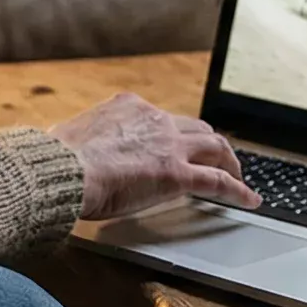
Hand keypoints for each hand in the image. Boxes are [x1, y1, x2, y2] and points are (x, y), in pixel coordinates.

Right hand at [50, 93, 260, 220]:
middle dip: (209, 145)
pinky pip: (217, 181)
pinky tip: (249, 199)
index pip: (161, 119)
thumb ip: (86, 142)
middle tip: (218, 160)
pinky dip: (237, 190)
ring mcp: (169, 145)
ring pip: (215, 147)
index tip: (175, 145)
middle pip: (195, 128)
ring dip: (230, 162)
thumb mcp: (71, 137)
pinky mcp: (178, 173)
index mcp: (127, 107)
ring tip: (238, 178)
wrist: (63, 169)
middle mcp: (154, 119)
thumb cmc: (57, 159)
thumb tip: (73, 151)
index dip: (174, 134)